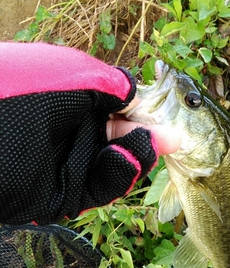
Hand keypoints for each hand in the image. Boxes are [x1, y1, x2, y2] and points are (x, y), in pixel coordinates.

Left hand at [0, 42, 178, 224]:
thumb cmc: (18, 91)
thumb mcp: (70, 73)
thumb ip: (110, 84)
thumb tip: (136, 93)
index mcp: (74, 100)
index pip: (119, 109)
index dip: (144, 113)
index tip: (167, 117)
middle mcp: (73, 132)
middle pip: (123, 139)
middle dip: (147, 138)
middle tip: (172, 139)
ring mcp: (69, 164)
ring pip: (118, 165)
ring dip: (137, 155)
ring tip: (144, 144)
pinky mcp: (64, 195)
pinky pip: (102, 186)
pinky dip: (120, 174)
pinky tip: (125, 157)